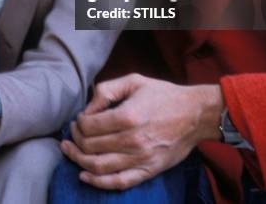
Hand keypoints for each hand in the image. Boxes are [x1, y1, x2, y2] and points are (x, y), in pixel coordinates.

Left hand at [61, 73, 223, 189]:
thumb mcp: (135, 81)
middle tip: (74, 133)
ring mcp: (140, 159)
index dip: (78, 123)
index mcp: (128, 116)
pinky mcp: (148, 171)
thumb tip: (89, 108)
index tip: (79, 119)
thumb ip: (108, 89)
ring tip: (70, 152)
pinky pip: (117, 183)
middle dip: (76, 140)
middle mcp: (132, 140)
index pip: (89, 126)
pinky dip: (97, 183)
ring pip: (99, 167)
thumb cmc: (163, 95)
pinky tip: (84, 176)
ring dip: (79, 161)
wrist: (195, 114)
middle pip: (90, 147)